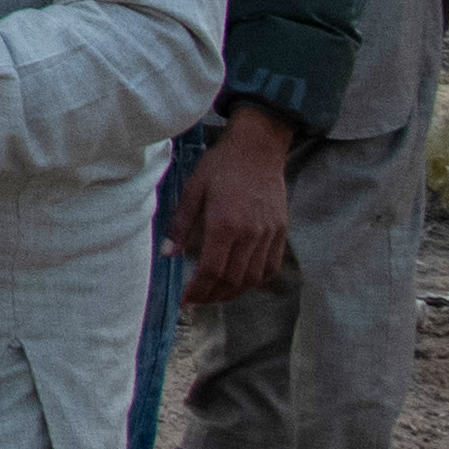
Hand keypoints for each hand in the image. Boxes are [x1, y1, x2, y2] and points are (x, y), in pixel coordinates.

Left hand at [181, 109, 300, 301]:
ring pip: (252, 278)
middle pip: (232, 280)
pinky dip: (256, 282)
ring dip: (233, 293)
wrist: (257, 148)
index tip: (186, 300)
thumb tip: (168, 255)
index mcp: (224, 223)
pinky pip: (270, 268)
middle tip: (198, 300)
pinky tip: (242, 284)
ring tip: (216, 295)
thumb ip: (181, 225)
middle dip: (212, 296)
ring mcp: (268, 234)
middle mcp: (249, 234)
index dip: (198, 291)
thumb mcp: (193, 189)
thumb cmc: (221, 166)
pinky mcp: (280, 232)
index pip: (212, 271)